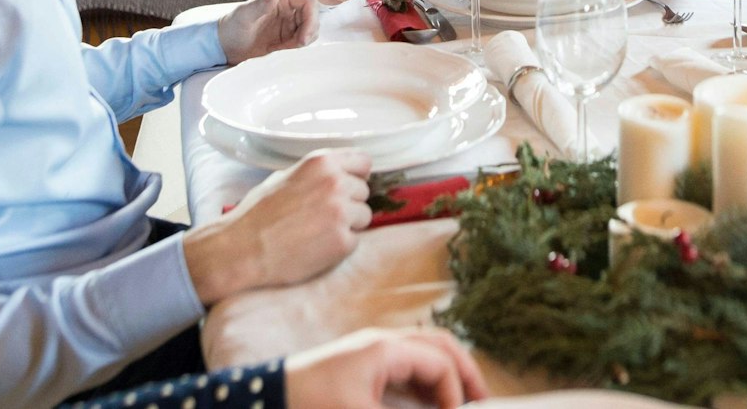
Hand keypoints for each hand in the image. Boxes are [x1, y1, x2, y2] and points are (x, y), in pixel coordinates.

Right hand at [180, 149, 372, 303]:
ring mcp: (341, 212)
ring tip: (319, 232)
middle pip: (364, 191)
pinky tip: (317, 247)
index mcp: (322, 162)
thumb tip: (341, 175)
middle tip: (322, 216)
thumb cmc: (258, 214)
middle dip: (349, 203)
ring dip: (348, 225)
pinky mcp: (343, 241)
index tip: (347, 187)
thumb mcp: (285, 176)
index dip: (355, 176)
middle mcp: (335, 183)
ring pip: (364, 216)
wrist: (242, 249)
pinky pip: (356, 241)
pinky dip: (340, 246)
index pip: (363, 162)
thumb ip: (317, 173)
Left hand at [217, 0, 317, 63]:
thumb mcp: (244, 16)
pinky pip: (304, 39)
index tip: (303, 39)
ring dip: (303, 41)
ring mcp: (291, 19)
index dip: (311, 21)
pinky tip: (281, 49)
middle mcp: (290, 4)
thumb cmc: (232, 26)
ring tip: (283, 47)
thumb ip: (260, 5)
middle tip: (294, 46)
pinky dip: (298, 47)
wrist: (227, 44)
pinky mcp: (290, 33)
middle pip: (314, 18)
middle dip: (308, 34)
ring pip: (312, 29)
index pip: (309, 4)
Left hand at [285, 328, 489, 408]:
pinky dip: (425, 381)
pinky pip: (405, 367)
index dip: (456, 392)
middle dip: (464, 371)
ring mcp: (371, 353)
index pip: (439, 362)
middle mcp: (381, 344)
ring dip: (446, 375)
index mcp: (385, 348)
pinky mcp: (360, 369)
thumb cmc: (309, 404)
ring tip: (462, 402)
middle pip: (438, 345)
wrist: (262, 400)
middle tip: (484, 400)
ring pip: (423, 354)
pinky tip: (430, 403)